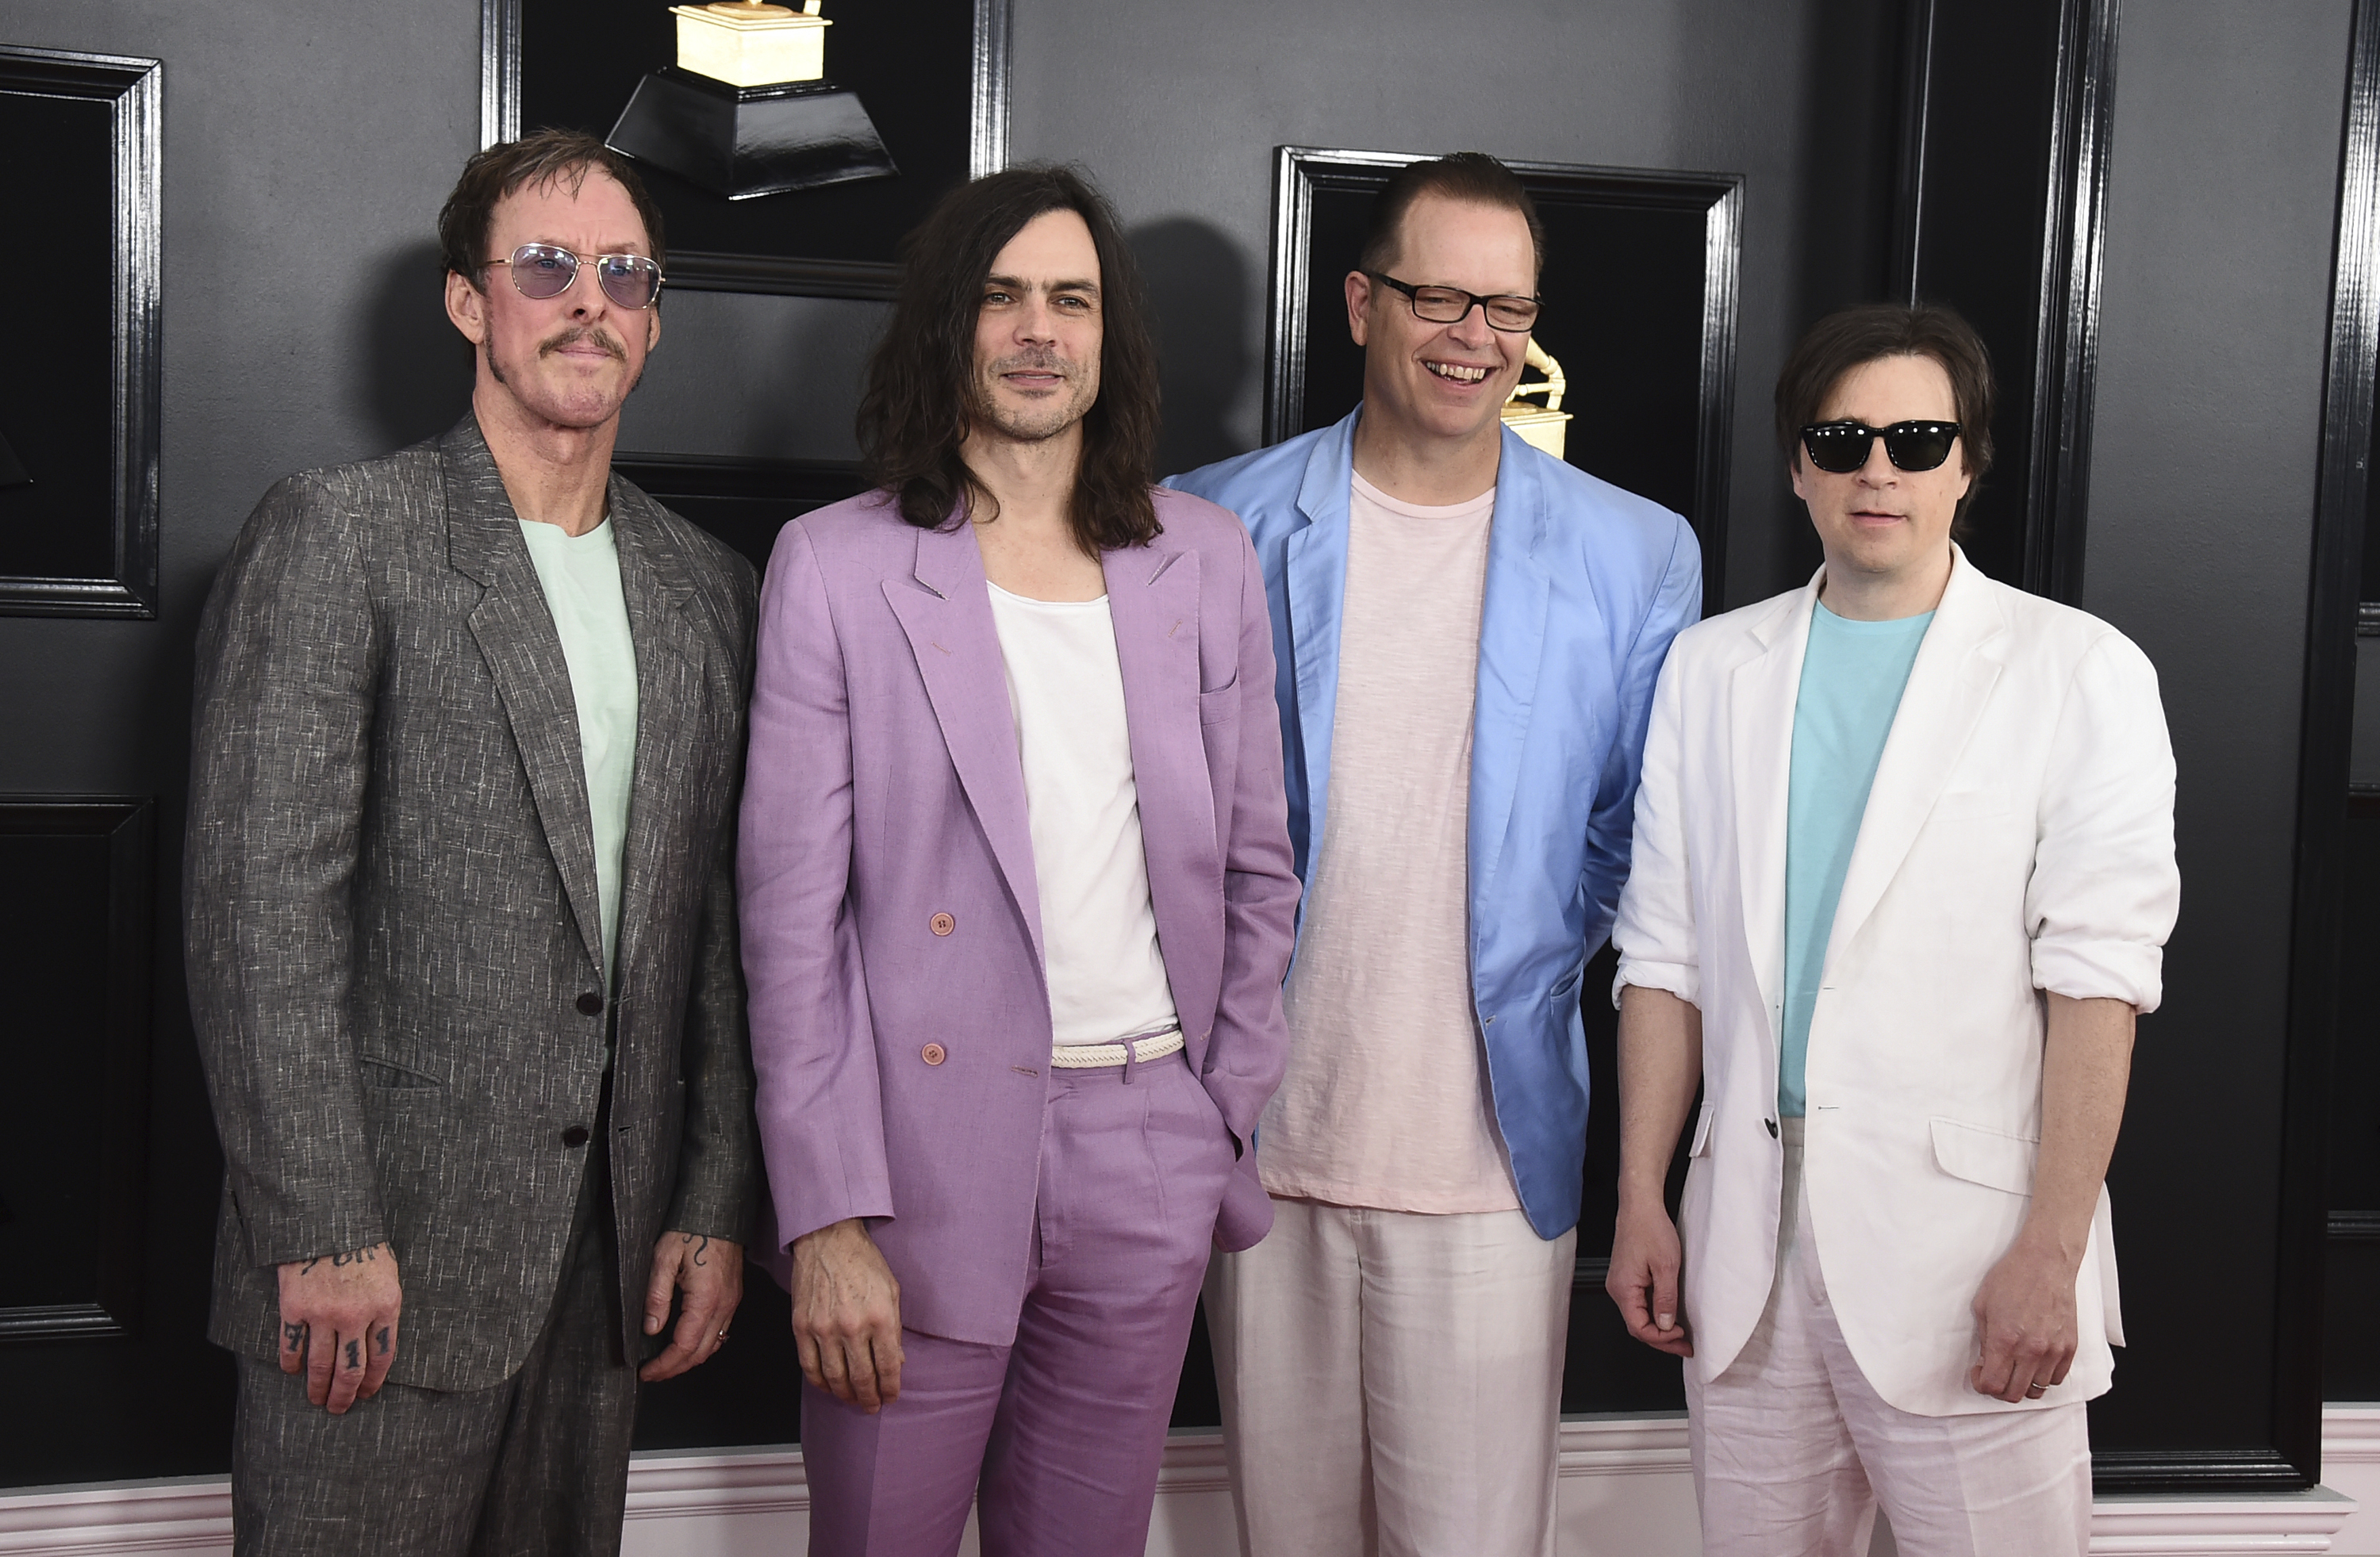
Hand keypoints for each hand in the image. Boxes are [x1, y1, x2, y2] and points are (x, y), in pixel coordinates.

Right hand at [276, 1242, 400, 1413]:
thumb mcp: (389, 1275)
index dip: (373, 1382)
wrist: (328, 1222)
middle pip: (350, 1370)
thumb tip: (377, 1345)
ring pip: (320, 1366)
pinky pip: (291, 1348)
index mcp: (386, 1306)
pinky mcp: (295, 1309)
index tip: (366, 1394)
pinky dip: (291, 1365)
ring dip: (318, 1388)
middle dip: (345, 1396)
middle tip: (339, 1408)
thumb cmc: (363, 1246)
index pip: (382, 1358)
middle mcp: (356, 1316)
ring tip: (317, 1399)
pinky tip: (293, 1373)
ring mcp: (324, 1315)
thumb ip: (384, 1309)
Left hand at [639, 1231, 745, 1381]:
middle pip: (700, 1352)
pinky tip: (689, 1344)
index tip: (645, 1372)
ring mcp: (731, 1302)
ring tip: (667, 1364)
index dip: (663, 1365)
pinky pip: (721, 1332)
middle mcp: (723, 1305)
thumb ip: (656, 1296)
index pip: (683, 1346)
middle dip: (675, 1369)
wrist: (719, 1211)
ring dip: (689, 1360)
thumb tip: (650, 1329)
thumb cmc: (691, 1230)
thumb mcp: (663, 1258)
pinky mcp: (733, 1297)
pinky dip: (704, 1346)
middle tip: (652, 1373)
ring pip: (713, 1346)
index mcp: (705, 1299)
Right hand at [790, 1218, 902, 1411]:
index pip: (889, 1366)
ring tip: (853, 1400)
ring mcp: (824, 1328)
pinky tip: (829, 1387)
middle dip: (869, 1398)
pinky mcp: (802, 1326)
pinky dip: (820, 1383)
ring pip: (835, 1378)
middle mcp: (853, 1326)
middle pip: (862, 1378)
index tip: (891, 1397)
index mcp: (880, 1317)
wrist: (828, 1239)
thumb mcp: (891, 1291)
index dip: (890, 1388)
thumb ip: (894, 1329)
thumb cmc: (863, 1262)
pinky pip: (809, 1366)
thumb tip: (896, 1361)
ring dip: (846, 1395)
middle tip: (872, 1406)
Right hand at [1607, 1198, 1693, 1357]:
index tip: (1683, 1337)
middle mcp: (1617, 1289)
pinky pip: (1639, 1304)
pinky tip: (1669, 1315)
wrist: (1640, 1206)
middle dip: (1662, 1339)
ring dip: (1659, 1328)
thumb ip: (1665, 1299)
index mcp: (1623, 1289)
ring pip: (1638, 1316)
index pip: (1639, 1328)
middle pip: (1637, 1326)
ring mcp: (1621, 1283)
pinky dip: (1655, 1314)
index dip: (1662, 1338)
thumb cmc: (1650, 1229)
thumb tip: (1664, 1325)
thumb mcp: (1666, 1266)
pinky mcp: (1627, 1277)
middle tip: (1686, 1346)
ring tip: (1680, 1334)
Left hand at [1969, 1234, 2080, 1401]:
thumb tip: (1986, 1362)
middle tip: (1995, 1373)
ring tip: (2015, 1366)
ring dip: (2023, 1383)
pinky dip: (2044, 1376)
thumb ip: (1984, 1339)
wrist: (2045, 1263)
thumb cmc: (2011, 1278)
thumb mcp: (1983, 1306)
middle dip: (2000, 1389)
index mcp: (2005, 1340)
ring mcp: (2053, 1350)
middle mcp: (2031, 1350)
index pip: (1993, 1385)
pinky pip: (2057, 1378)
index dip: (1982, 1384)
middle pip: (2014, 1394)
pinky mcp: (2070, 1346)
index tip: (1980, 1373)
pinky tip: (2034, 1362)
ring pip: (2037, 1390)